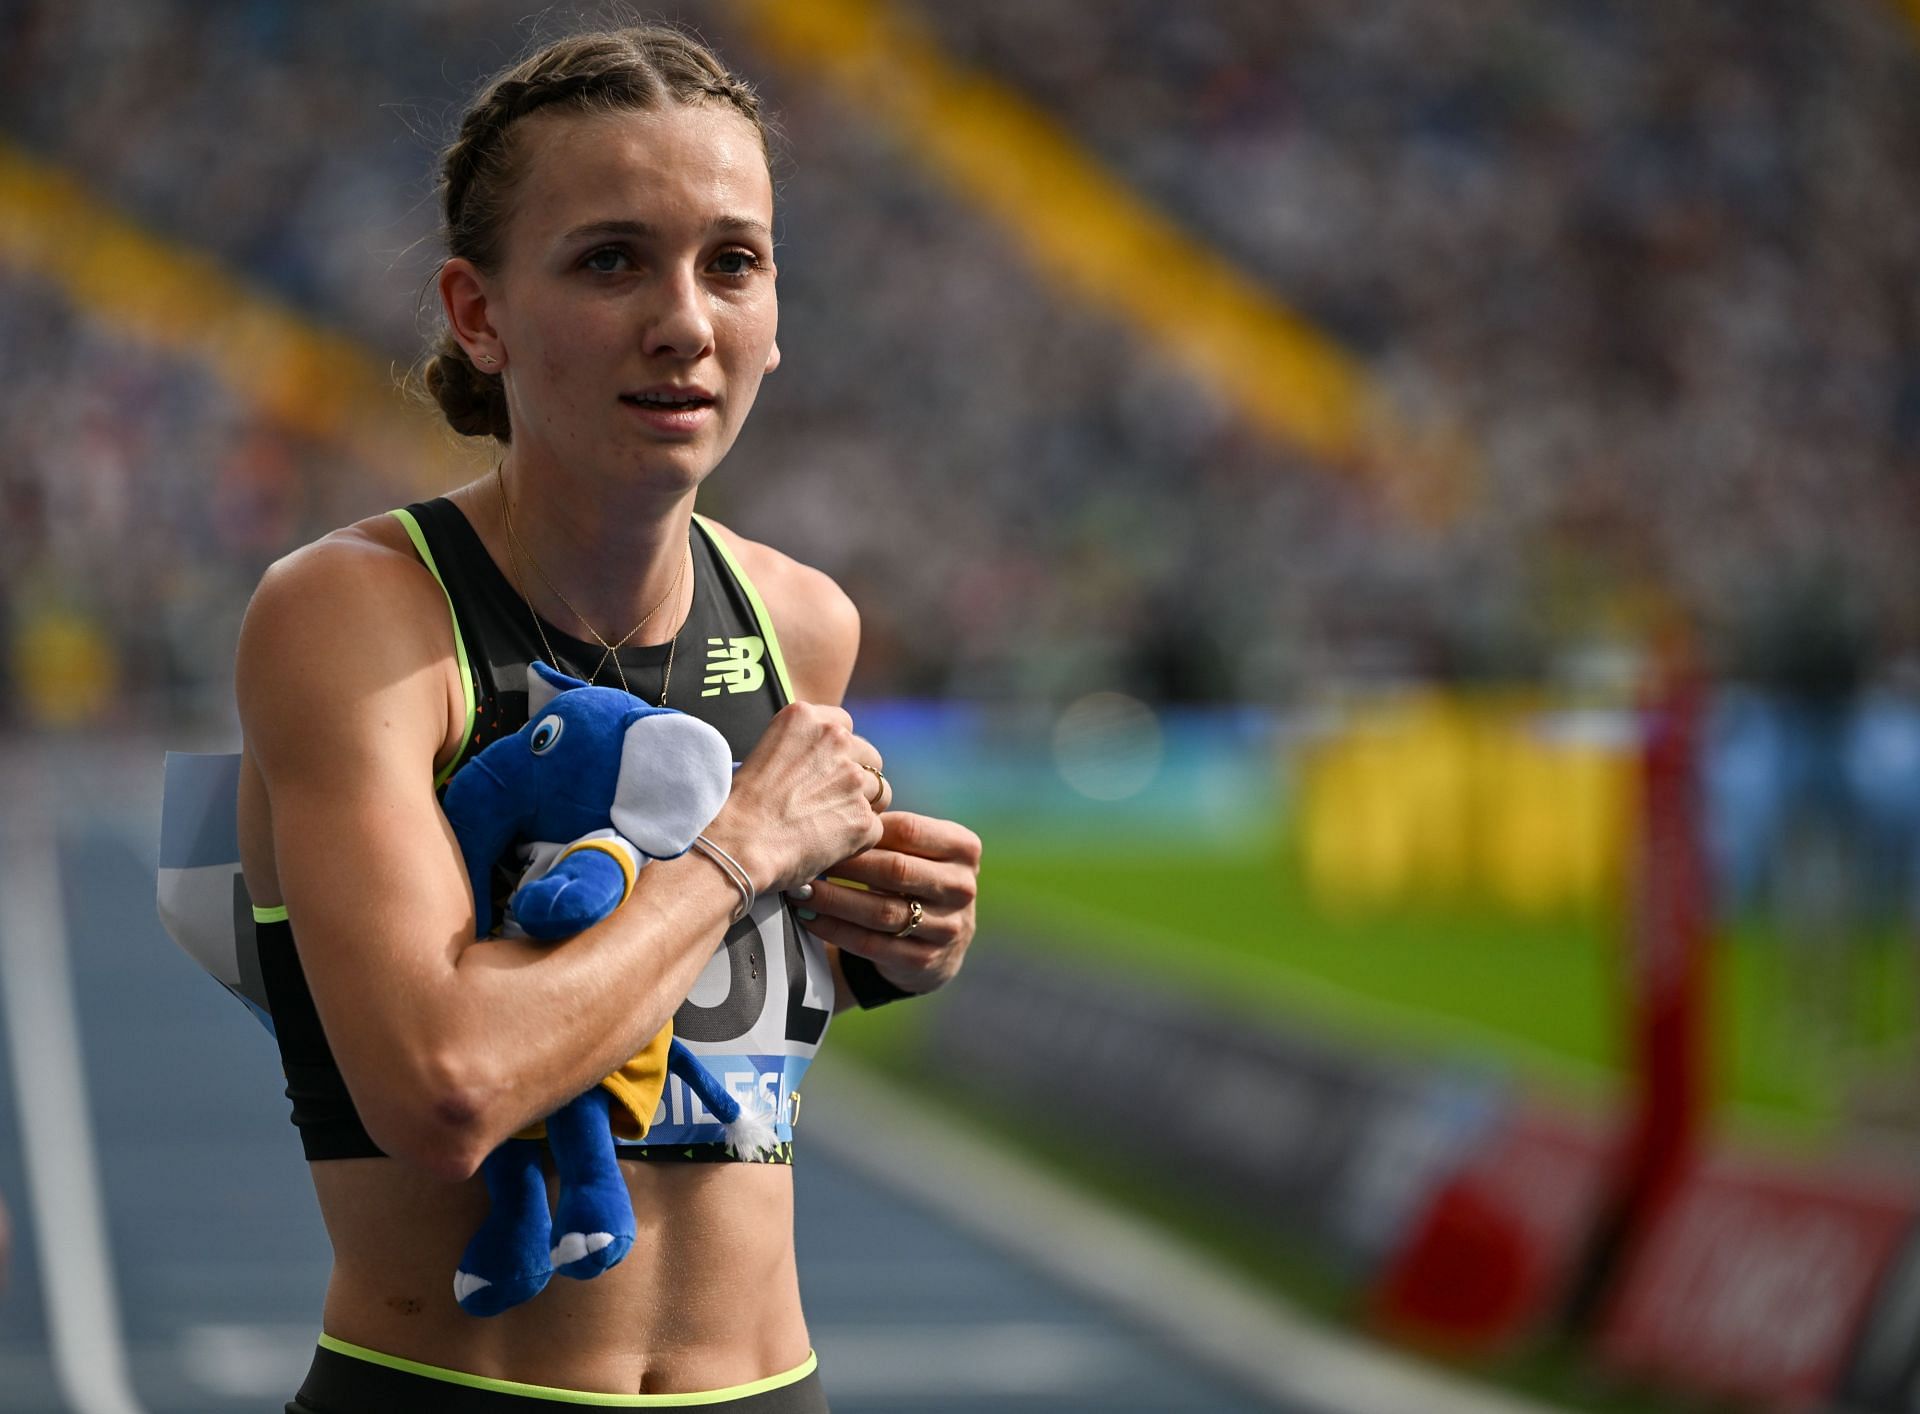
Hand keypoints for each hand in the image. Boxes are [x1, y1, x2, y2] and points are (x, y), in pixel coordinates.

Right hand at [703, 703, 888, 895]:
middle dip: (856, 779)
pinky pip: (874, 829)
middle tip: (829, 802)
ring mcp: (852, 778)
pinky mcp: (863, 817)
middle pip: (870, 757)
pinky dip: (856, 840)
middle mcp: (835, 740)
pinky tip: (828, 847)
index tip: (826, 769)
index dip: (838, 752)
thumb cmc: (737, 808)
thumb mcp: (764, 754)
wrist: (734, 844)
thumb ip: (800, 750)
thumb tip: (818, 768)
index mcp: (805, 718)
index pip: (845, 725)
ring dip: (859, 809)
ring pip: (879, 793)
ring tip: (827, 827)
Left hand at [803, 811, 980, 995]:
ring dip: (835, 901)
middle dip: (846, 865)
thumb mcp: (917, 848)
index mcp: (963, 848)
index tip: (824, 825)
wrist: (938, 938)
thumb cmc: (914, 875)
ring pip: (882, 911)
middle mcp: (962, 887)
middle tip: (806, 858)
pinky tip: (810, 918)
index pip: (909, 830)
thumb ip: (886, 827)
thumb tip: (829, 802)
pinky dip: (836, 930)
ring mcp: (948, 927)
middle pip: (896, 870)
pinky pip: (872, 945)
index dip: (864, 829)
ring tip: (800, 890)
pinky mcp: (925, 960)